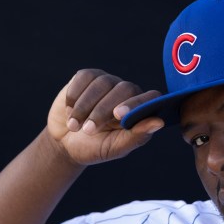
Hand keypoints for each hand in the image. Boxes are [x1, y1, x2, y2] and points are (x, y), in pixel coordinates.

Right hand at [47, 69, 163, 164]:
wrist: (65, 142)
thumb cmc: (94, 147)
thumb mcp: (115, 148)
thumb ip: (136, 137)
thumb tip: (158, 122)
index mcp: (140, 110)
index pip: (152, 97)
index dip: (137, 103)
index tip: (118, 115)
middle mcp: (127, 92)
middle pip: (124, 89)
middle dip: (102, 110)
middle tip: (89, 130)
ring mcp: (108, 82)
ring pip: (101, 83)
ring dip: (84, 107)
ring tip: (74, 126)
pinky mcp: (88, 76)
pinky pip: (84, 77)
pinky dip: (74, 96)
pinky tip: (70, 111)